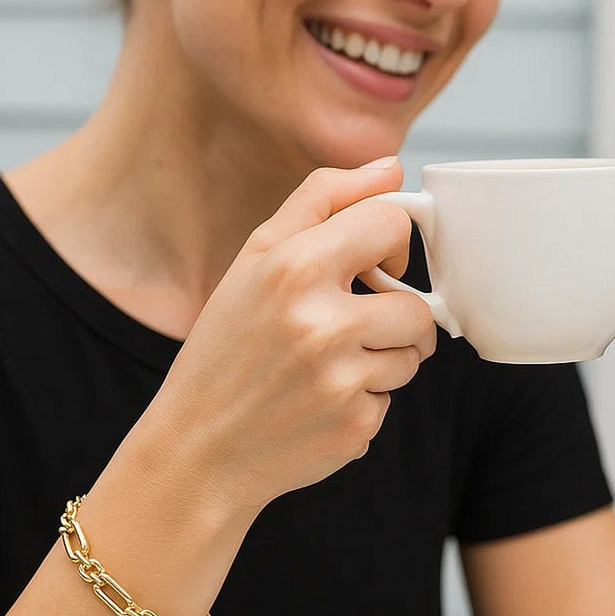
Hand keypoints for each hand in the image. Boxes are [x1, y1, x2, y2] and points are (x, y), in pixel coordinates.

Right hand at [133, 159, 436, 518]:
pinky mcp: (353, 428)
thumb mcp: (253, 261)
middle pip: (417, 307)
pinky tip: (318, 405)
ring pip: (413, 357)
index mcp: (292, 268)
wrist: (197, 447)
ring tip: (327, 369)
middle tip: (351, 329)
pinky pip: (390, 402)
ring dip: (384, 361)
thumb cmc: (224, 348)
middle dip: (396, 317)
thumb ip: (321, 201)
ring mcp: (340, 381)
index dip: (391, 245)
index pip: (390, 223)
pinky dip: (363, 402)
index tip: (376, 267)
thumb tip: (391, 167)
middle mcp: (320, 324)